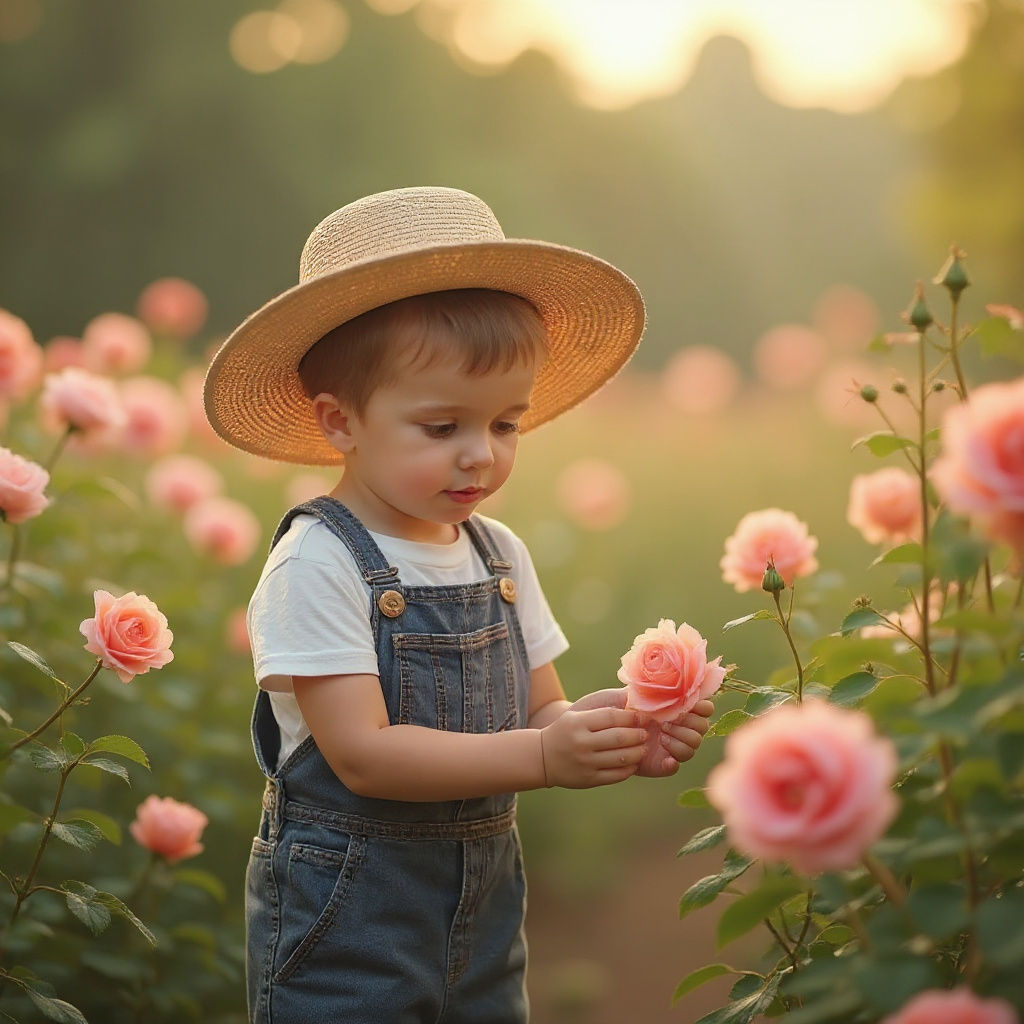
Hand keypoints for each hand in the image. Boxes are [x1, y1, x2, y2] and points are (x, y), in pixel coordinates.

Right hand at [540, 705, 646, 788]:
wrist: (542, 757)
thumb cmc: (566, 731)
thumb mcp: (577, 715)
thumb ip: (602, 711)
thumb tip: (632, 703)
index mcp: (579, 723)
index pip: (612, 717)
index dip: (632, 717)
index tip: (643, 717)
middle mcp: (582, 743)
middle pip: (619, 738)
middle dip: (638, 735)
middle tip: (646, 733)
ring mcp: (585, 762)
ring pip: (621, 758)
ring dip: (638, 753)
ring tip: (643, 748)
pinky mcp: (589, 779)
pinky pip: (616, 775)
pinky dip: (629, 769)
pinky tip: (633, 763)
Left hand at [569, 690, 713, 777]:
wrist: (586, 729)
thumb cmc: (606, 706)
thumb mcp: (629, 692)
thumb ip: (652, 689)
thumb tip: (672, 677)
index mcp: (672, 705)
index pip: (703, 706)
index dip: (702, 705)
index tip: (690, 703)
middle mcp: (675, 725)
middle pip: (702, 727)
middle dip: (690, 722)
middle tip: (668, 720)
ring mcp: (667, 744)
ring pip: (693, 745)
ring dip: (683, 739)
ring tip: (662, 734)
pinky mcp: (657, 762)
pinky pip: (675, 765)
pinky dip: (674, 759)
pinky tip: (664, 754)